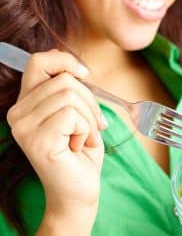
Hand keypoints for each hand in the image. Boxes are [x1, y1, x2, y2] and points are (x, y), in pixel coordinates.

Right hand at [6, 50, 107, 233]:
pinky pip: (71, 115)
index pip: (38, 62)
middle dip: (90, 101)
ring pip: (70, 95)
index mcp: (26, 103)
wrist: (79, 190)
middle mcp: (18, 113)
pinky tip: (79, 146)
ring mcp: (23, 127)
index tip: (86, 74)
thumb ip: (72, 91)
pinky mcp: (36, 139)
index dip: (65, 60)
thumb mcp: (79, 114)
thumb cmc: (81, 152)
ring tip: (85, 138)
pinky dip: (86, 129)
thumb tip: (79, 69)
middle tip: (95, 126)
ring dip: (90, 118)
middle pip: (64, 80)